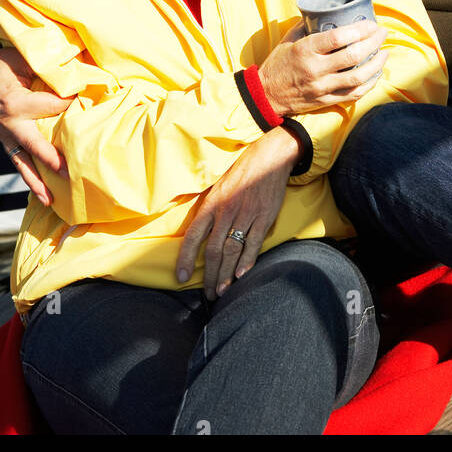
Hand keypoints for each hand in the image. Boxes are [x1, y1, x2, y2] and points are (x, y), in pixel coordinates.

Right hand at [0, 48, 71, 204]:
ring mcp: (5, 135)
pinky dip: (29, 178)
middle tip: (72, 172)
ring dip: (38, 182)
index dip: (73, 103)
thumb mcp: (22, 60)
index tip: (91, 101)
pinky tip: (42, 194)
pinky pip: (17, 161)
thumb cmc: (0, 63)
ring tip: (52, 201)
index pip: (53, 106)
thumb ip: (46, 70)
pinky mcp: (4, 140)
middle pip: (36, 145)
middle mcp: (10, 124)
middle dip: (54, 159)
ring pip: (23, 162)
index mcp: (16, 102)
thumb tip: (78, 73)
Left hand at [175, 126, 300, 297]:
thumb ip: (209, 210)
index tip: (181, 278)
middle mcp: (227, 211)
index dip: (185, 258)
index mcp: (212, 203)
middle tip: (208, 294)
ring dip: (226, 275)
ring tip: (222, 291)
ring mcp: (246, 214)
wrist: (269, 157)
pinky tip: (241, 275)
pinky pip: (254, 243)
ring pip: (232, 251)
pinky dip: (247, 261)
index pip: (194, 235)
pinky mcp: (264, 216)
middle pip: (214, 250)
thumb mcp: (218, 187)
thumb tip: (199, 234)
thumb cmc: (241, 173)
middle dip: (209, 276)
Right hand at [258, 20, 387, 115]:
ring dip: (376, 64)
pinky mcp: (326, 101)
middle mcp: (315, 69)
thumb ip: (306, 25)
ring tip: (385, 52)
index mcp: (305, 50)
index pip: (337, 38)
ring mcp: (322, 87)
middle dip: (373, 42)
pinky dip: (369, 84)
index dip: (359, 29)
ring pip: (358, 77)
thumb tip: (324, 11)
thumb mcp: (288, 40)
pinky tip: (376, 74)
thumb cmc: (277, 64)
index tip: (371, 23)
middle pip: (353, 56)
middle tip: (383, 33)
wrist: (265, 95)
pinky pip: (353, 94)